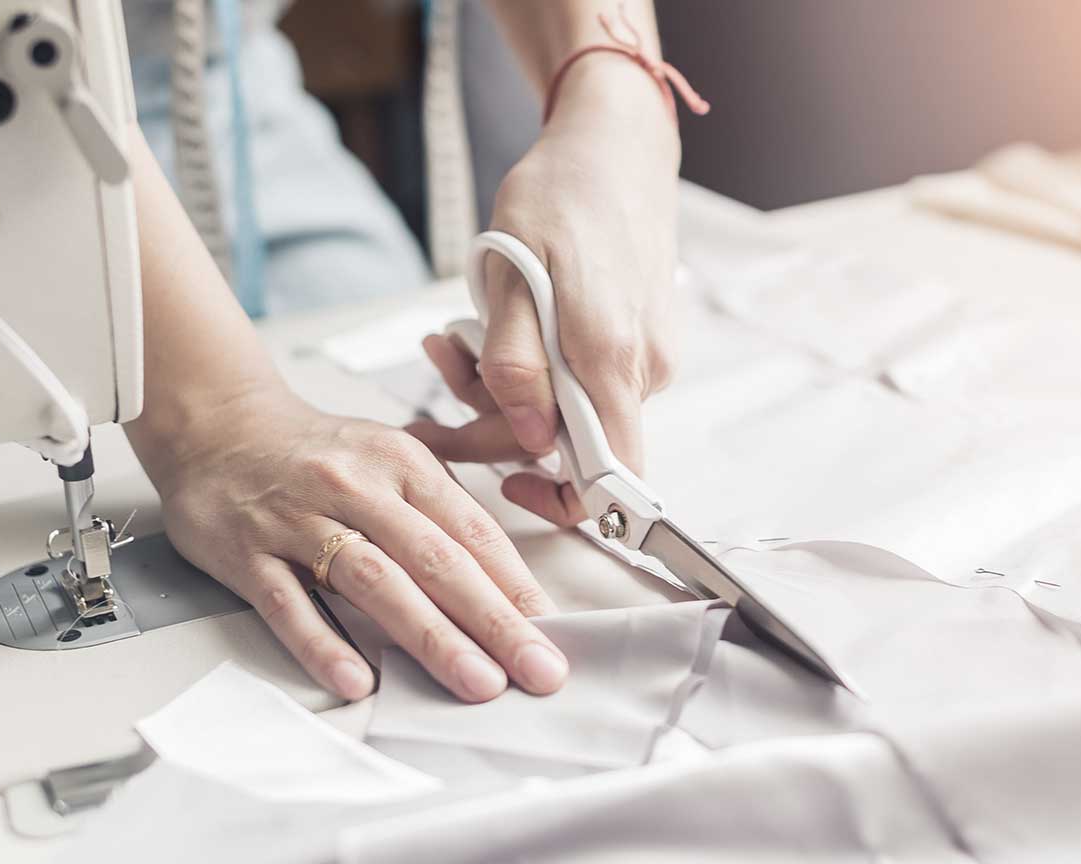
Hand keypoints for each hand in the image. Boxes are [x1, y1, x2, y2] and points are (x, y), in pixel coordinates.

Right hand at [146, 387, 567, 702]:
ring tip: (474, 681)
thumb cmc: (319, 455)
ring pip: (373, 580)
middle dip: (493, 620)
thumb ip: (443, 509)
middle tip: (535, 669)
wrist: (215, 427)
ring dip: (430, 636)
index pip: (470, 530)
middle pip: (435, 559)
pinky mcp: (247, 553)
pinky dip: (322, 642)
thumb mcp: (391, 458)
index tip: (550, 631)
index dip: (515, 584)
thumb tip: (507, 580)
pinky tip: (356, 679)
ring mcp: (299, 520)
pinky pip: (288, 603)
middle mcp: (356, 488)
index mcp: (402, 463)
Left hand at [409, 54, 679, 525]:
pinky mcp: (638, 338)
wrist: (616, 145)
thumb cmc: (561, 196)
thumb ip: (517, 364)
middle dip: (493, 420)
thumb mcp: (514, 274)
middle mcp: (642, 368)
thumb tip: (529, 441)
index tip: (505, 481)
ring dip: (504, 386)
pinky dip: (534, 364)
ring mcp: (646, 354)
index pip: (609, 479)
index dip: (560, 501)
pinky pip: (582, 376)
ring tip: (451, 334)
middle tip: (434, 371)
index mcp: (613, 359)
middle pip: (570, 442)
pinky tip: (495, 325)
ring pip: (569, 407)